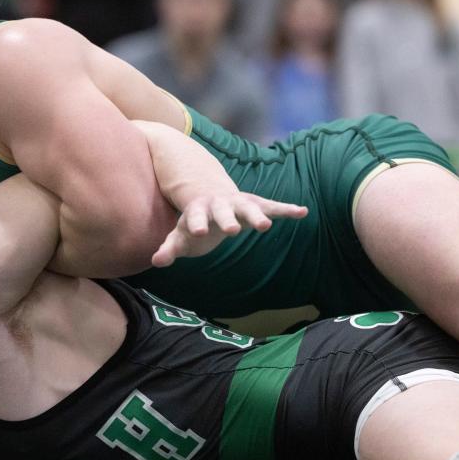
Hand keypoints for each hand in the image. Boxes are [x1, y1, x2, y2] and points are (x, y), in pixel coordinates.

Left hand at [152, 192, 307, 266]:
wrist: (209, 197)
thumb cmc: (192, 223)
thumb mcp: (179, 236)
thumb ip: (169, 248)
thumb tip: (156, 262)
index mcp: (199, 210)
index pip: (196, 216)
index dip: (197, 223)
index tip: (198, 231)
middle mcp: (220, 204)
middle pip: (224, 211)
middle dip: (228, 219)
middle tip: (232, 230)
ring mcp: (238, 203)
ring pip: (249, 207)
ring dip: (258, 214)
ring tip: (266, 226)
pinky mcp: (255, 205)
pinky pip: (271, 206)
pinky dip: (286, 209)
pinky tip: (302, 212)